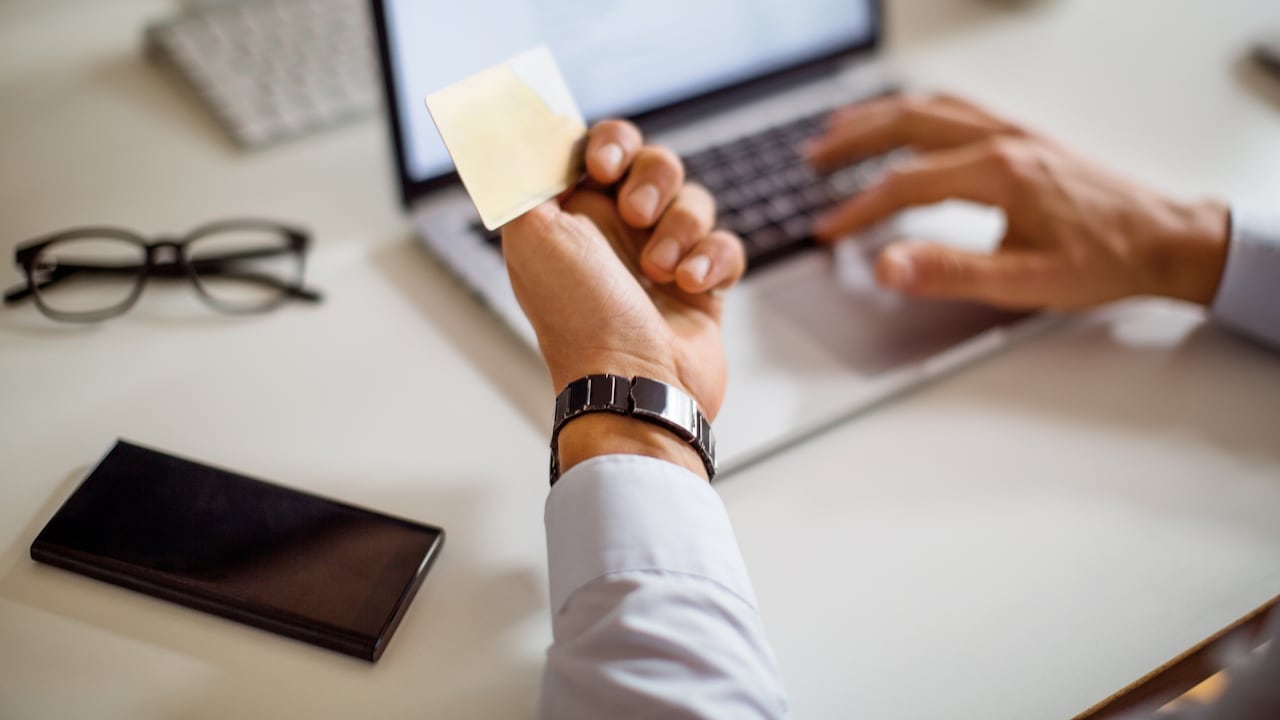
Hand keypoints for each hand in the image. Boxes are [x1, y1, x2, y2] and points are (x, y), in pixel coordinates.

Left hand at [502, 121, 744, 478]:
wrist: (634, 388)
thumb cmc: (580, 318)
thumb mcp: (530, 233)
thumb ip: (521, 171)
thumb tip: (516, 126)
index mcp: (572, 218)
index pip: (599, 149)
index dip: (609, 144)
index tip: (603, 165)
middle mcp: (616, 235)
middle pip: (655, 164)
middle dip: (653, 180)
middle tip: (636, 215)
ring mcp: (662, 260)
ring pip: (694, 202)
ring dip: (681, 228)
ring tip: (659, 271)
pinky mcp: (703, 287)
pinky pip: (726, 244)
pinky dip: (713, 259)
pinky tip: (690, 286)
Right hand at [804, 94, 1229, 309]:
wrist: (1165, 239)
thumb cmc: (1104, 261)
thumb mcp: (1024, 282)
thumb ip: (949, 273)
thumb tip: (887, 266)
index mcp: (998, 172)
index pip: (904, 183)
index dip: (858, 209)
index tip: (829, 232)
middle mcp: (1002, 139)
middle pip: (907, 123)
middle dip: (852, 140)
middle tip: (813, 159)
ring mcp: (1014, 131)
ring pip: (931, 106)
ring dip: (879, 116)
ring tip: (840, 130)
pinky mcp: (1025, 136)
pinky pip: (958, 106)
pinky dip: (918, 108)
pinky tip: (906, 120)